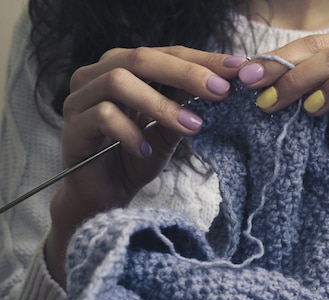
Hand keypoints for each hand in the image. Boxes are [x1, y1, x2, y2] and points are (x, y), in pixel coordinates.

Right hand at [47, 46, 248, 285]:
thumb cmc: (136, 157)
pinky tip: (147, 151)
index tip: (237, 68)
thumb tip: (222, 84)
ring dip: (161, 104)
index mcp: (123, 68)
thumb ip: (187, 106)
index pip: (166, 54)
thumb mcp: (170, 130)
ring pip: (119, 83)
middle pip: (141, 58)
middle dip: (186, 73)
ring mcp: (80, 99)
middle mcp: (97, 75)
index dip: (202, 60)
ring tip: (193, 126)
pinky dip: (131, 133)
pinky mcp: (72, 127)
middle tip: (221, 91)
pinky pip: (102, 117)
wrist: (104, 197)